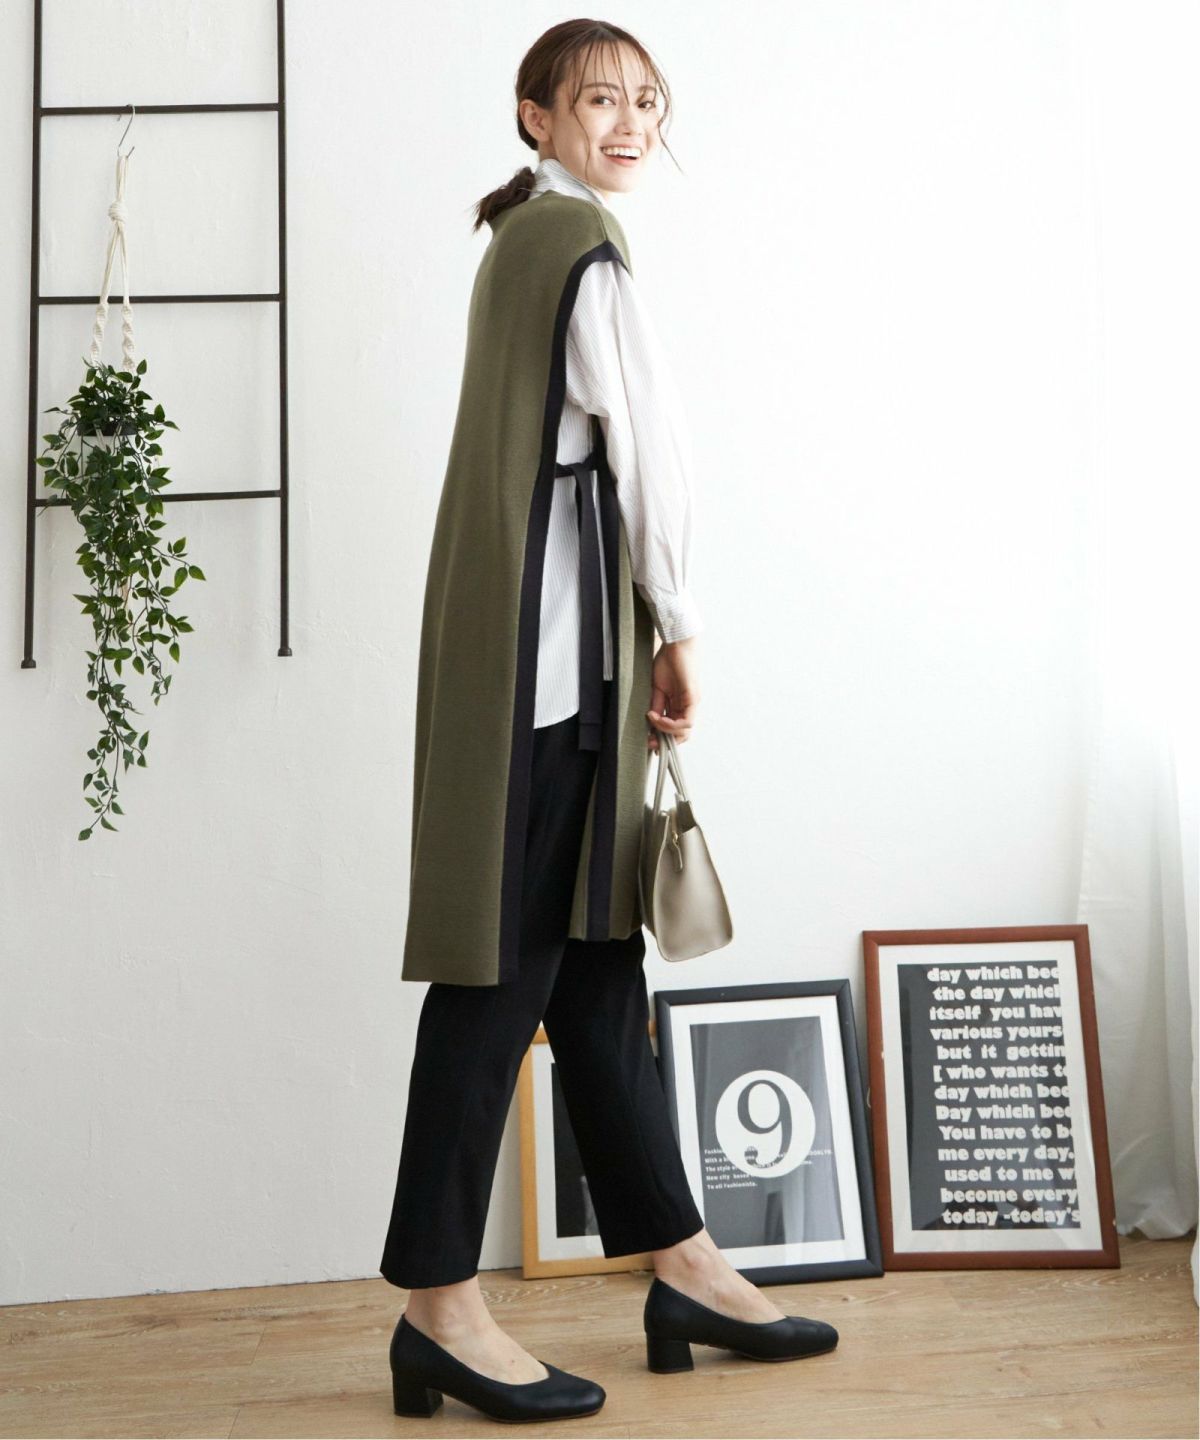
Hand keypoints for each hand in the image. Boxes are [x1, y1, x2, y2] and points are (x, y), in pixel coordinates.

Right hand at [647, 635, 698, 752]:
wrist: (675, 644)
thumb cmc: (667, 662)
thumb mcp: (656, 689)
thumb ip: (656, 706)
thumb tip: (650, 721)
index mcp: (679, 705)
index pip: (675, 729)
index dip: (663, 738)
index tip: (648, 741)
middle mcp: (688, 707)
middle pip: (682, 735)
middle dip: (665, 741)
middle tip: (650, 741)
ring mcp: (692, 704)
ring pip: (685, 731)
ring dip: (666, 731)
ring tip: (652, 721)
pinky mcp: (693, 698)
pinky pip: (686, 721)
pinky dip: (670, 724)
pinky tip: (656, 716)